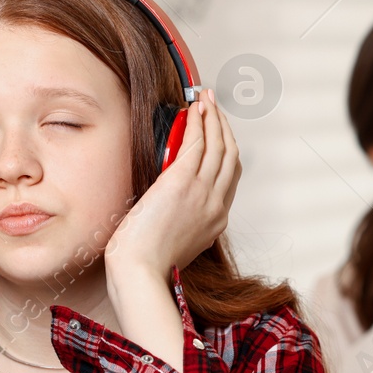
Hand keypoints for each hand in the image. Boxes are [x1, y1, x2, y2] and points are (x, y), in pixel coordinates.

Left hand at [106, 89, 240, 281]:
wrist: (141, 273)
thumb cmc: (146, 263)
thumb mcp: (176, 241)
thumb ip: (182, 219)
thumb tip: (170, 202)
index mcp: (216, 221)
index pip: (230, 178)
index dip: (226, 150)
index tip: (217, 134)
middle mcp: (216, 205)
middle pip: (231, 157)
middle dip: (225, 128)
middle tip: (215, 107)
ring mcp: (203, 193)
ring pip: (218, 146)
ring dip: (214, 118)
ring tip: (206, 99)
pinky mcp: (182, 183)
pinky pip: (197, 144)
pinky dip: (198, 123)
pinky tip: (193, 110)